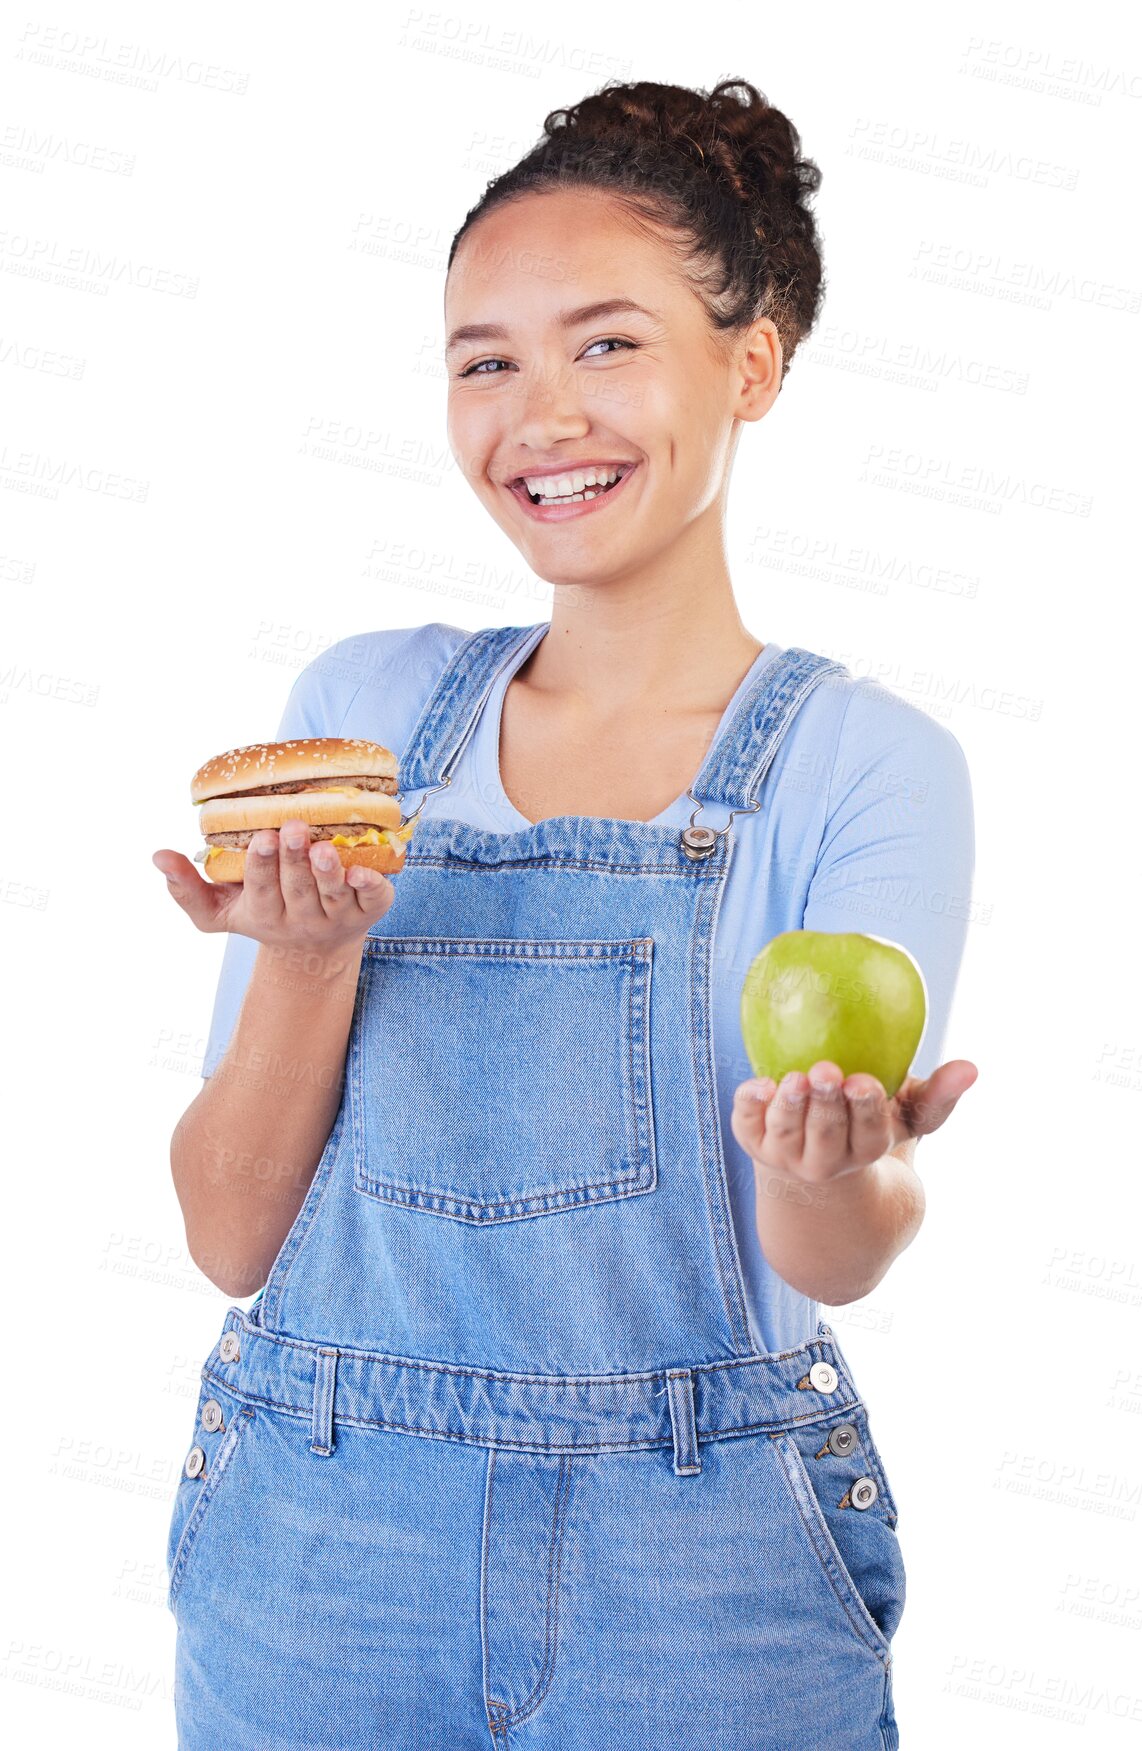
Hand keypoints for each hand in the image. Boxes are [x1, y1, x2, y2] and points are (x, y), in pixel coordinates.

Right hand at [152, 819, 395, 959]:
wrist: (316, 951)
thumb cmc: (262, 912)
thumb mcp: (219, 910)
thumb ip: (185, 888)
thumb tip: (158, 855)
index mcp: (264, 915)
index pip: (261, 890)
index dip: (261, 865)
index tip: (260, 837)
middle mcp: (302, 921)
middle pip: (297, 891)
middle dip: (294, 861)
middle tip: (293, 828)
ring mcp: (338, 918)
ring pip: (335, 896)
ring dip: (328, 872)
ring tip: (324, 847)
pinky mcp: (371, 912)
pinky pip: (374, 901)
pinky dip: (371, 886)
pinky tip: (365, 869)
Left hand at [730, 1058, 978, 1185]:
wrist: (810, 1164)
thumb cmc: (866, 1126)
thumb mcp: (906, 1114)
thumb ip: (938, 1094)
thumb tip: (971, 1067)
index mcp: (865, 1149)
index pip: (868, 1136)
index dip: (865, 1111)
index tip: (864, 1081)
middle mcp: (824, 1160)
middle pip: (826, 1137)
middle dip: (826, 1106)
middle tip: (826, 1069)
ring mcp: (785, 1154)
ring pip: (786, 1135)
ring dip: (789, 1107)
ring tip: (794, 1077)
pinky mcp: (752, 1141)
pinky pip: (745, 1126)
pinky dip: (749, 1107)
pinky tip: (757, 1084)